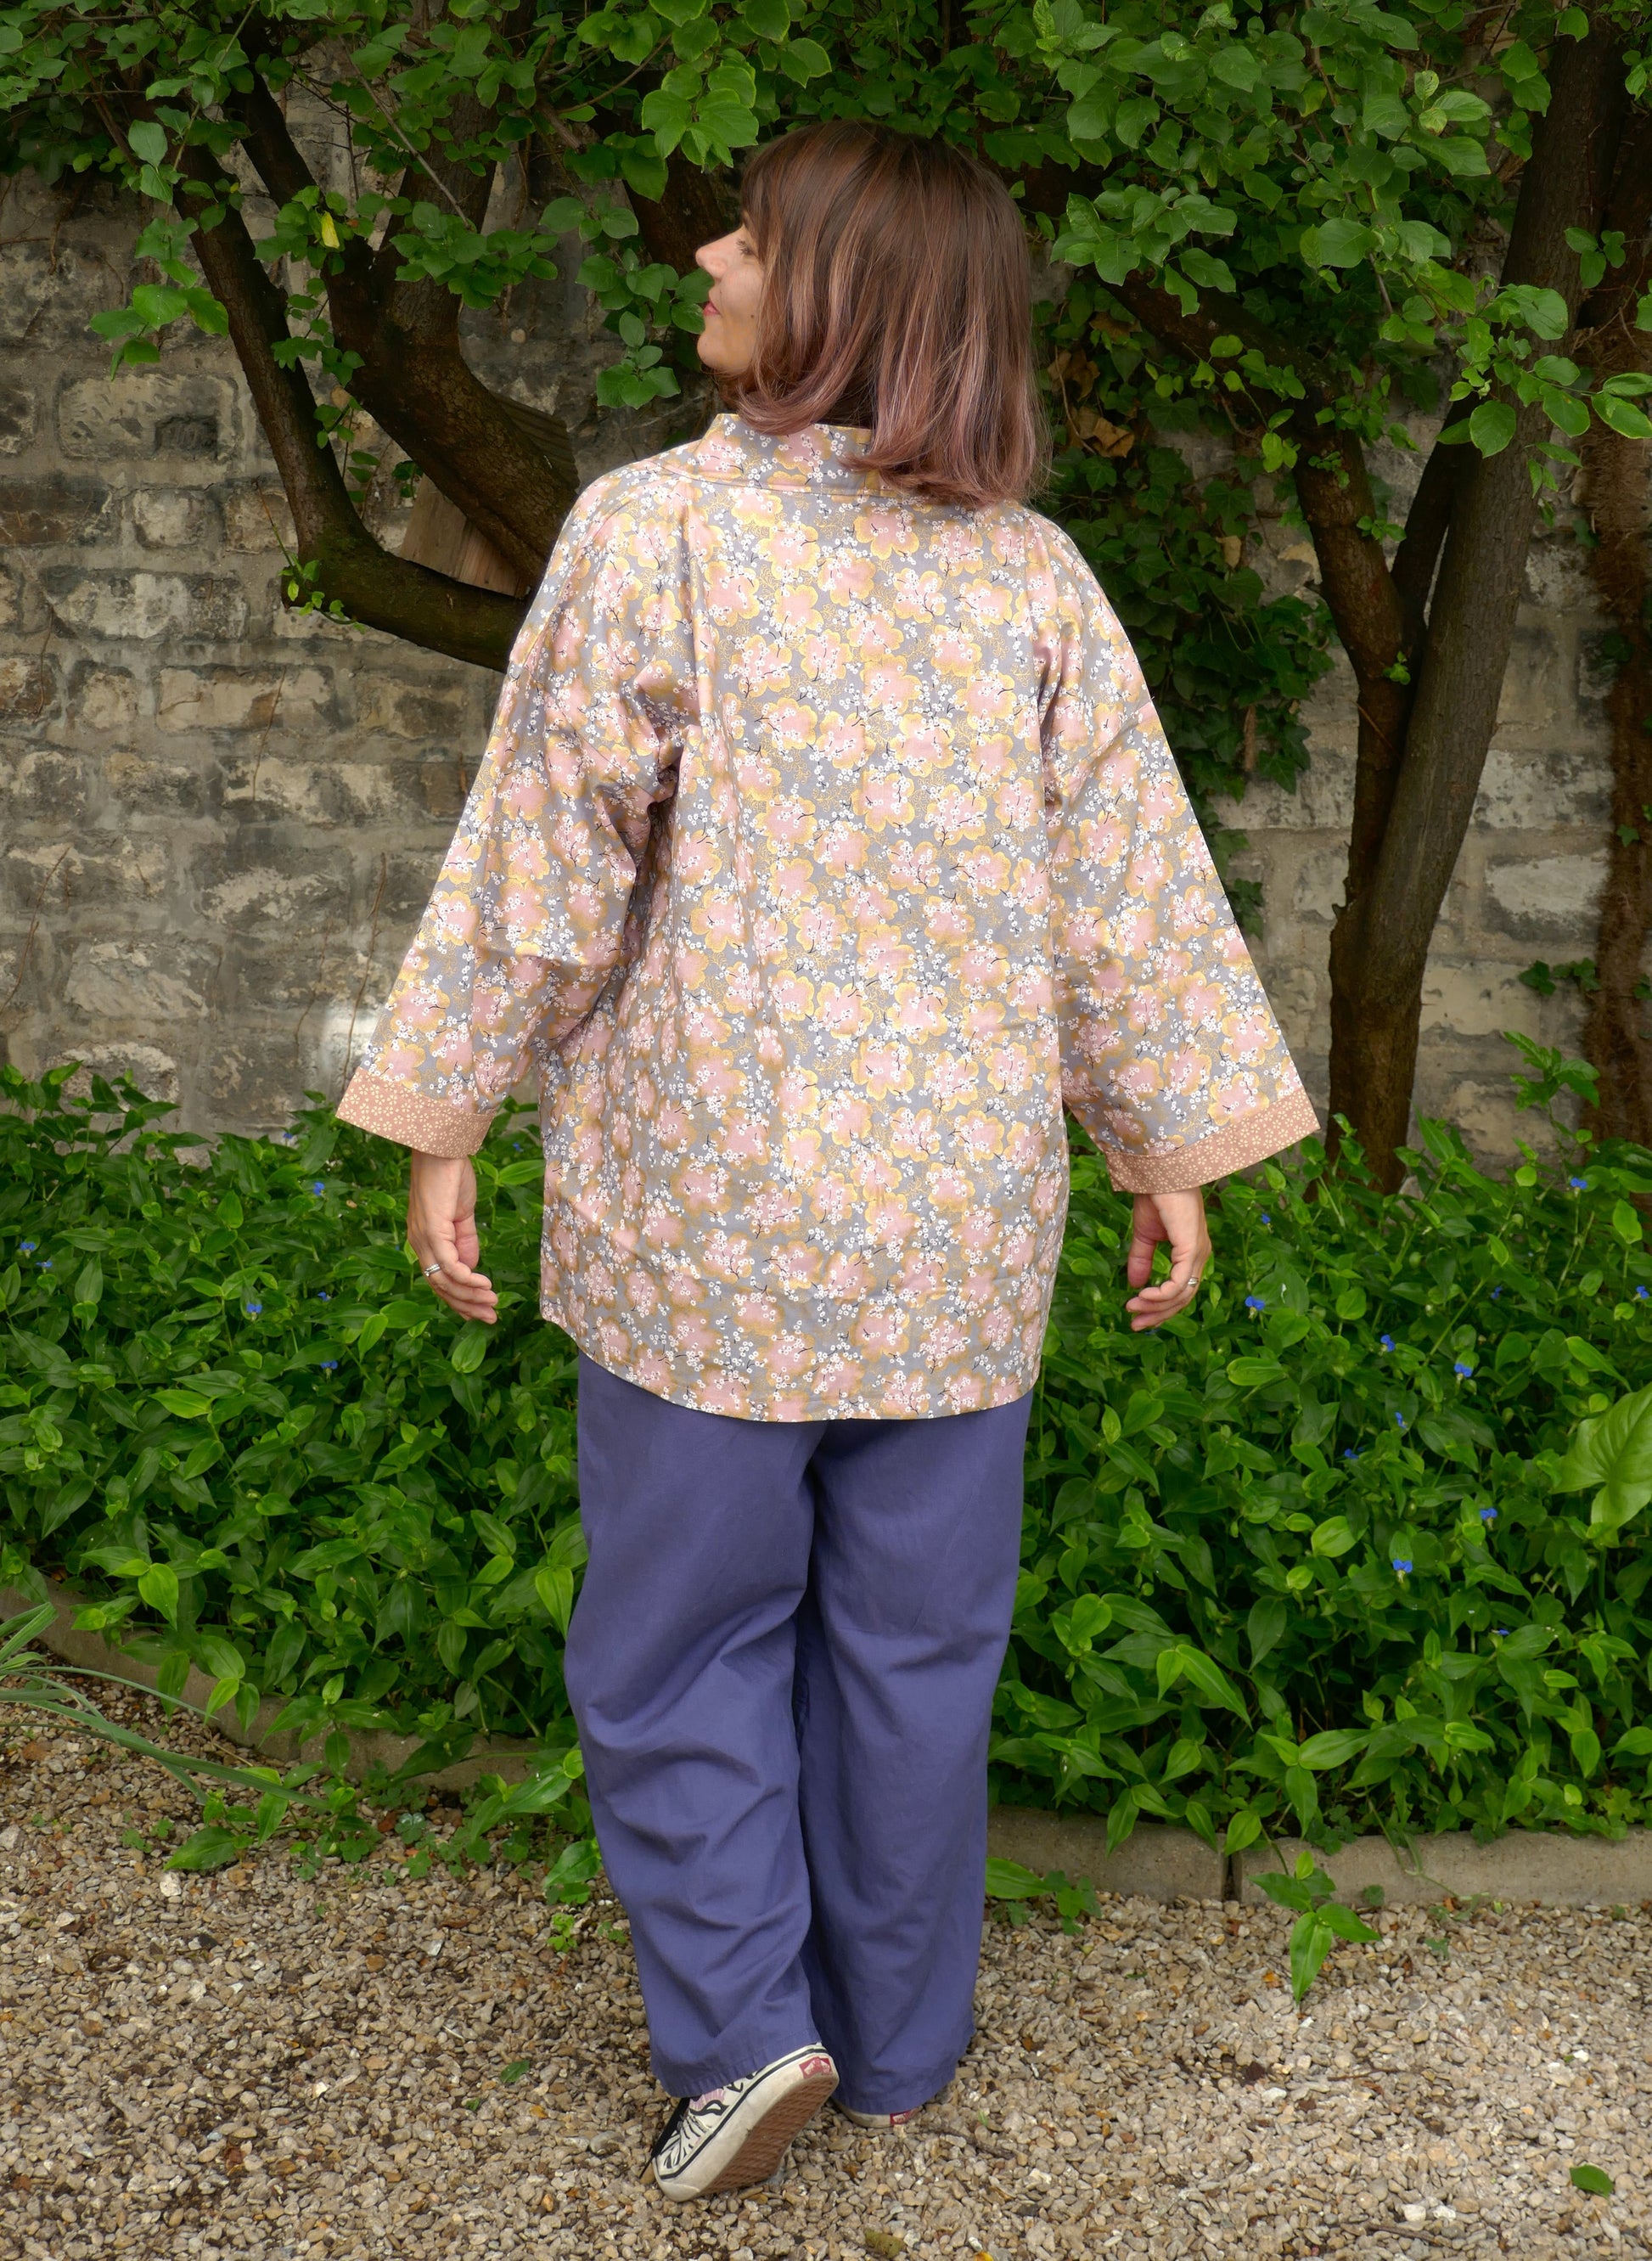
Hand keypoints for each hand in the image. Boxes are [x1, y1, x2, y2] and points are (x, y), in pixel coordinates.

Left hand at [407, 1153, 497, 1324]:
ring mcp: (424, 1238)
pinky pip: (449, 1265)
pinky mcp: (433, 1231)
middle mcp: (419, 1244)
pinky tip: (484, 1284)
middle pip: (440, 1287)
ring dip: (470, 1296)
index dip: (459, 1299)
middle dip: (466, 1305)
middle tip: (490, 1318)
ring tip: (493, 1303)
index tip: (481, 1312)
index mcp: (425, 1241)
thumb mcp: (461, 1215)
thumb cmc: (450, 1177)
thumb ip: (465, 1241)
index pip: (439, 1280)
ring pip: (445, 1281)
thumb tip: (471, 1268)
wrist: (443, 1149)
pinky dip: (467, 1279)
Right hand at [1124, 1189, 1209, 1330]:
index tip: (1135, 1315)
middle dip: (1158, 1314)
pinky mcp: (1192, 1249)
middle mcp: (1200, 1256)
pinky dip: (1161, 1294)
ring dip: (1156, 1306)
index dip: (1159, 1307)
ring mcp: (1198, 1253)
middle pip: (1183, 1298)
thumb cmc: (1155, 1196)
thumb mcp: (1144, 1235)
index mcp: (1191, 1253)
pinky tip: (1143, 1295)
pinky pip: (1179, 1283)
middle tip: (1135, 1324)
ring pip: (1182, 1295)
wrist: (1158, 1173)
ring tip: (1133, 1308)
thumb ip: (1142, 1260)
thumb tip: (1134, 1285)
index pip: (1181, 1290)